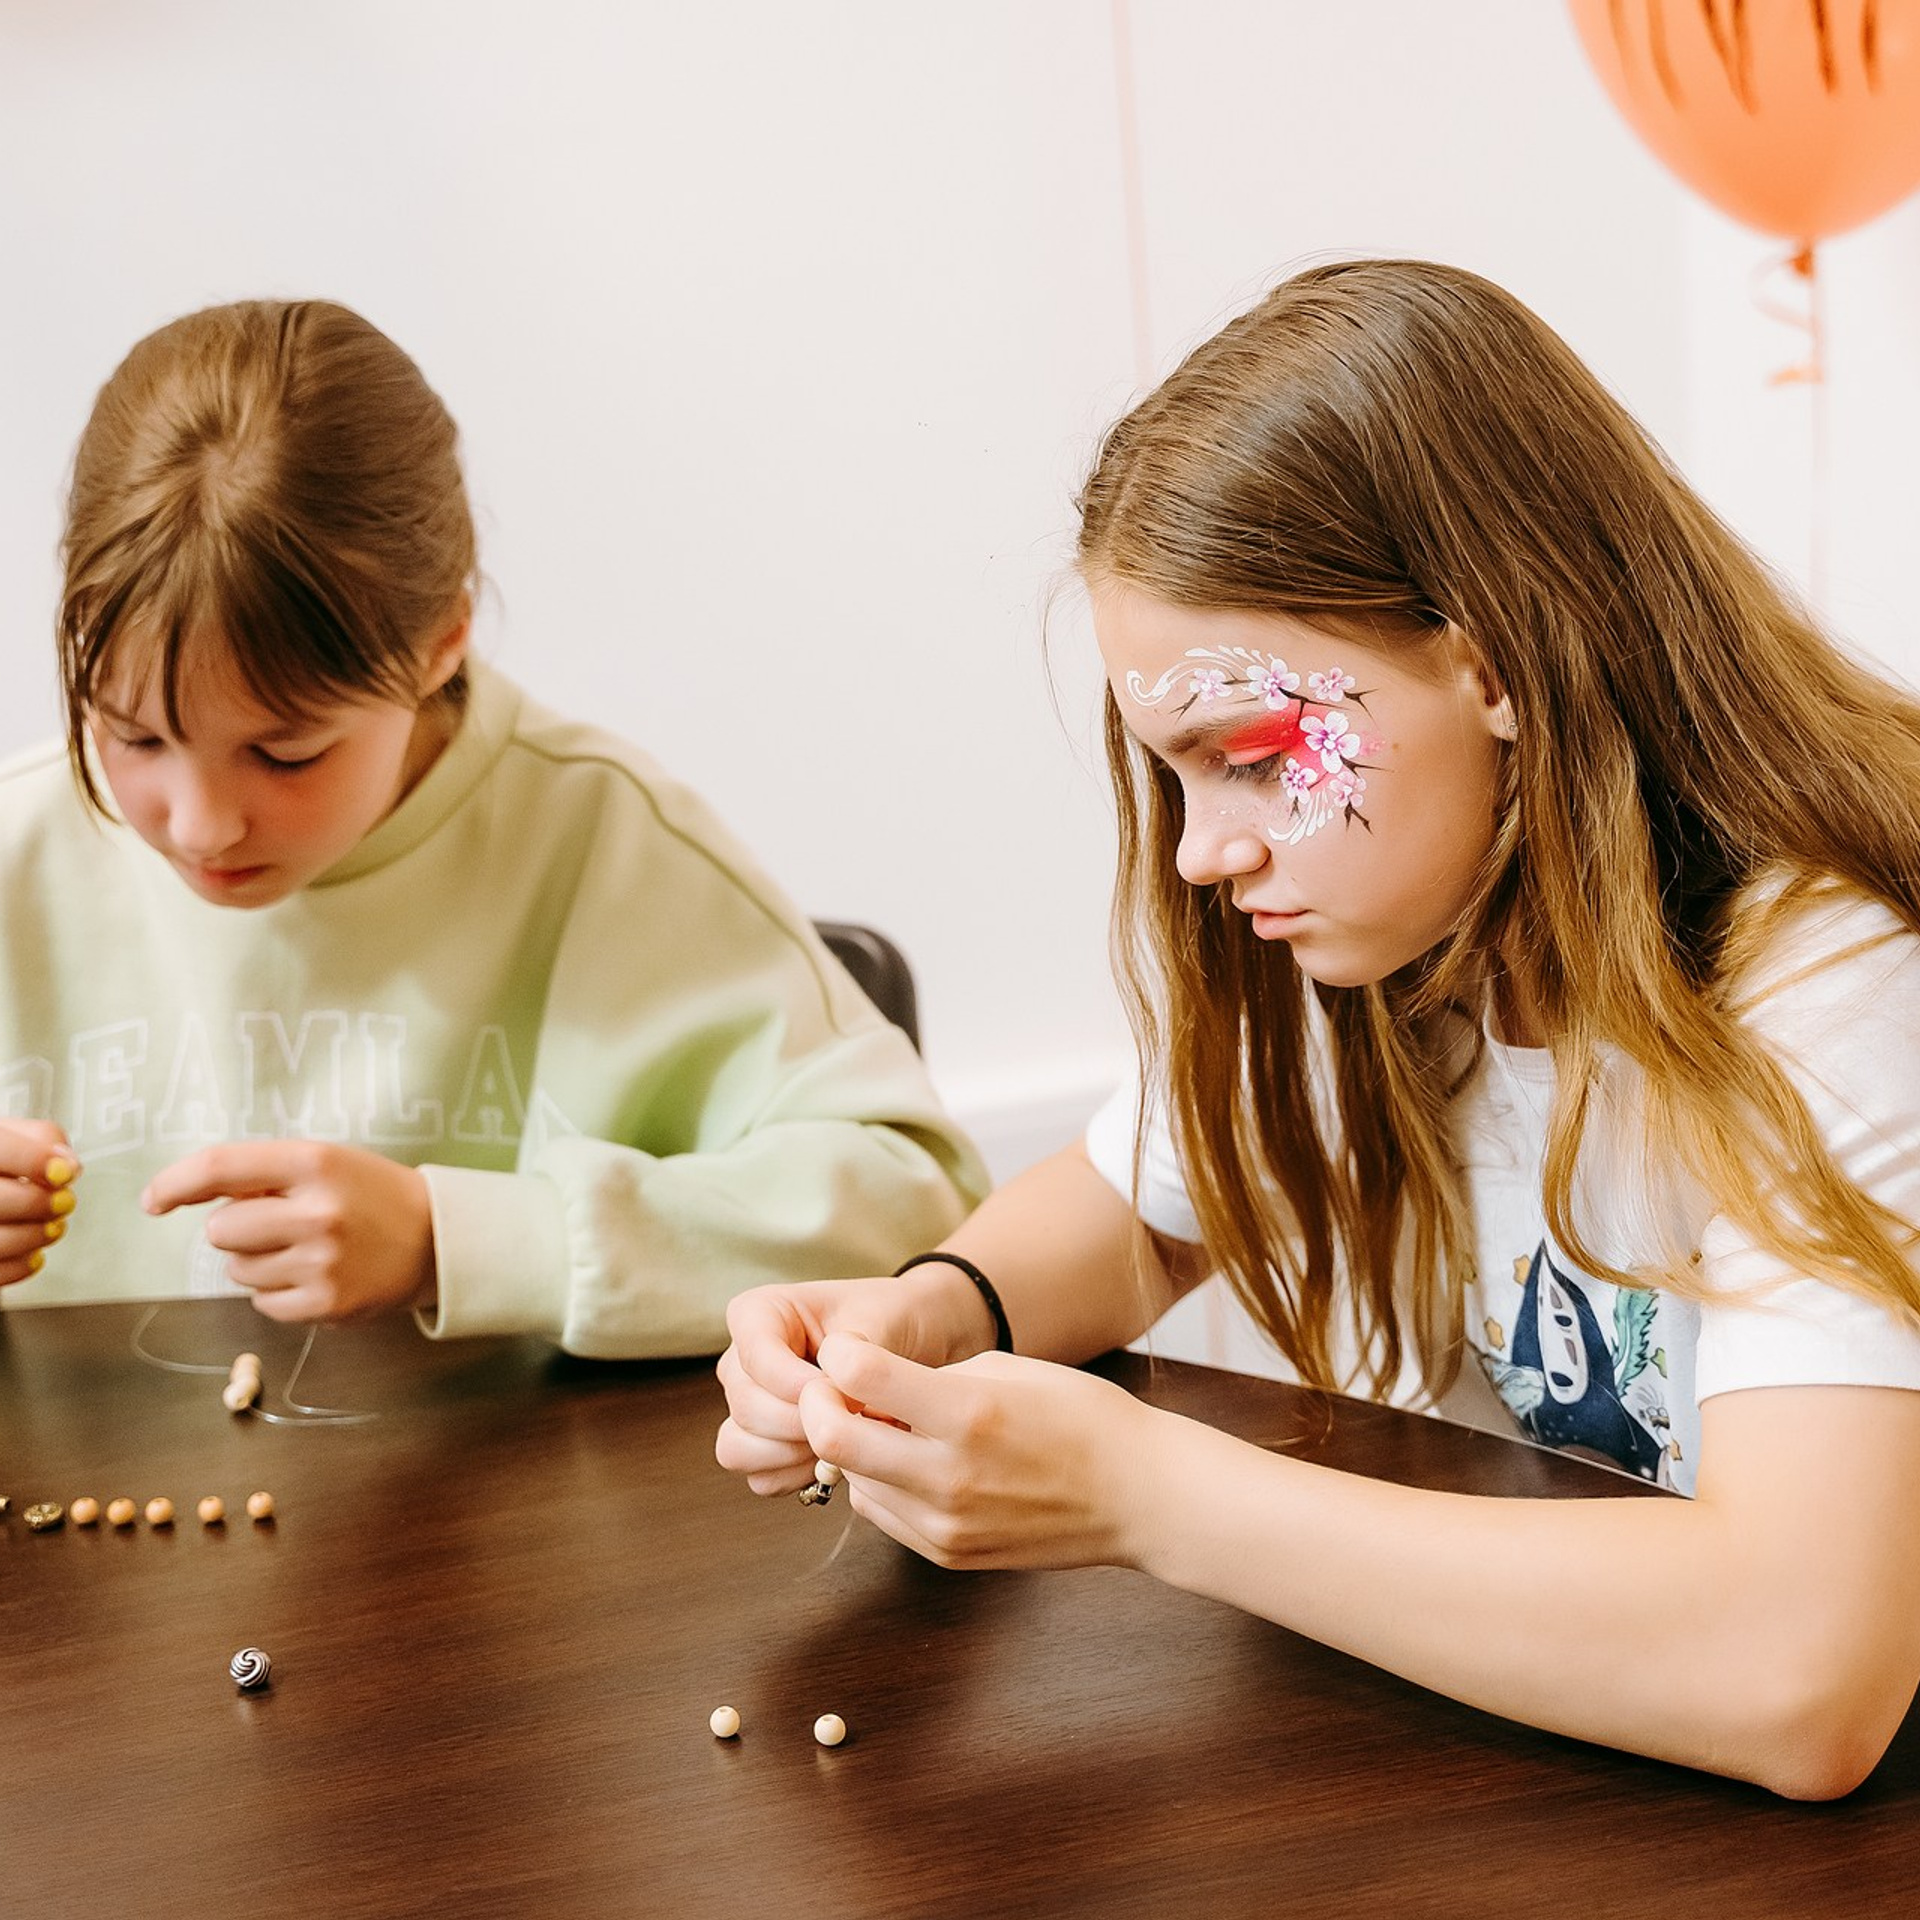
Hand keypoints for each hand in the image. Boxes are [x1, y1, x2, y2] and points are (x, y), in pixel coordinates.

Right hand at [0, 1120, 79, 1286]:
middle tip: (63, 1201)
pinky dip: (23, 1264)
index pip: (0, 1149)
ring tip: (52, 1226)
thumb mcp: (12, 1136)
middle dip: (41, 1204)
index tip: (64, 1172)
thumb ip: (42, 1139)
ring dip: (37, 1235)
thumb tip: (67, 1163)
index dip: (35, 1161)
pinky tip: (34, 1252)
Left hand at [142, 1141, 434, 1322]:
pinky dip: (278, 1293)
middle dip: (236, 1230)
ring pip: (237, 1270)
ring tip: (305, 1251)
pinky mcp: (326, 1304)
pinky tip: (315, 1276)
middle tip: (278, 1225)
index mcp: (315, 1163)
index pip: (220, 1167)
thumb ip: (264, 1174)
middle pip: (220, 1230)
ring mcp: (322, 1262)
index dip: (174, 1183)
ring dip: (257, 1262)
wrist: (437, 1239)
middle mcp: (318, 1212)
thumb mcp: (326, 1162)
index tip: (153, 1201)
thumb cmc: (370, 1194)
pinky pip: (262, 1303)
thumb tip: (189, 1196)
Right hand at [715, 1267, 995, 1496]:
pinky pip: (760, 1477)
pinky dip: (796, 1476)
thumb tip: (841, 1409)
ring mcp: (747, 1406)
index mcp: (757, 1314)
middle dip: (802, 1422)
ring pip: (740, 1447)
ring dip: (795, 1453)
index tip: (843, 1393)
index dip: (796, 1384)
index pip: (756, 1356)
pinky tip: (834, 1458)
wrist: (908, 1345)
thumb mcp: (879, 1322)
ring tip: (844, 1437)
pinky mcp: (761, 1446)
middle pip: (747, 1407)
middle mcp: (742, 1361)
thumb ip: (856, 1361)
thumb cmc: (889, 1319)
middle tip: (854, 1419)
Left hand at [795, 1332, 1158, 1571]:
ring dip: (854, 1449)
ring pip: (852, 1480)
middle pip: (834, 1439)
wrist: (1136, 1495)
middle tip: (831, 1390)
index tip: (843, 1349)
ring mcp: (946, 1524)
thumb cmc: (1079, 1416)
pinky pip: (881, 1513)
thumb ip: (929, 1377)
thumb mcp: (1007, 1369)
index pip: (861, 1376)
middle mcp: (950, 1474)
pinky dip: (880, 1483)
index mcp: (969, 1413)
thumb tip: (863, 1384)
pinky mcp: (948, 1554)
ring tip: (891, 1428)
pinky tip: (915, 1463)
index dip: (839, 1354)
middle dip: (819, 1407)